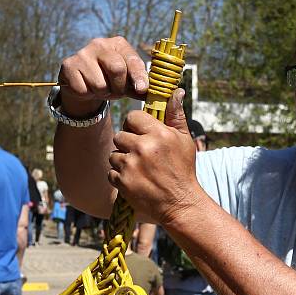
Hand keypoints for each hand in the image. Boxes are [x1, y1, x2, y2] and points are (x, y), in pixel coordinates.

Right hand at [57, 36, 148, 116]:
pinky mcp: (68, 65)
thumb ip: (140, 86)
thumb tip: (152, 93)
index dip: (139, 76)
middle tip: (116, 92)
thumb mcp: (128, 82)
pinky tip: (87, 88)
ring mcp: (82, 53)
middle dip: (119, 88)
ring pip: (100, 84)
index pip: (132, 60)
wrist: (84, 83)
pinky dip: (88, 94)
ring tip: (101, 89)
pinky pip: (83, 89)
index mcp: (118, 44)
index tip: (142, 89)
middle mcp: (100, 44)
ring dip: (103, 93)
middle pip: (117, 69)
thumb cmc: (112, 81)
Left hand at [107, 89, 203, 224]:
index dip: (135, 126)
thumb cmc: (183, 170)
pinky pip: (111, 173)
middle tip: (142, 156)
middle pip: (120, 136)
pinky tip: (136, 181)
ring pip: (114, 154)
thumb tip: (176, 91)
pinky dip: (120, 178)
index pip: (132, 117)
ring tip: (140, 170)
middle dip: (128, 145)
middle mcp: (143, 148)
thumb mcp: (184, 141)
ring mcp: (131, 166)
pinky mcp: (123, 182)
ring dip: (123, 162)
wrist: (180, 203)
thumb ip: (176, 115)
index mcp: (159, 134)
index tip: (142, 135)